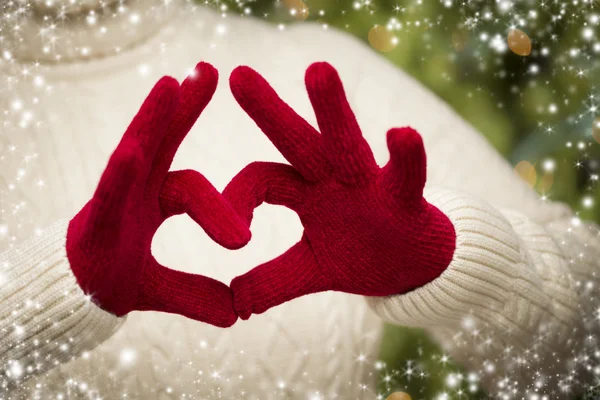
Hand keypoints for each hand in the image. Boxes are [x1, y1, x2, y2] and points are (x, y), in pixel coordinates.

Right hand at [67, 62, 249, 326]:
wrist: (75, 293)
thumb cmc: (119, 277)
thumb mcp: (163, 288)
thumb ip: (196, 294)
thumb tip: (235, 315)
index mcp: (157, 199)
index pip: (191, 187)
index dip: (219, 210)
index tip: (245, 241)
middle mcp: (136, 190)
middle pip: (163, 142)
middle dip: (183, 107)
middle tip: (208, 71)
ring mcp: (113, 199)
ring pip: (133, 152)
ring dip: (153, 119)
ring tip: (171, 85)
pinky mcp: (92, 221)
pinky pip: (108, 193)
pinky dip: (121, 175)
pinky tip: (132, 152)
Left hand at [225, 62, 455, 319]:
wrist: (412, 265)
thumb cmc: (358, 256)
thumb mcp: (310, 271)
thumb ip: (273, 282)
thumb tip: (234, 306)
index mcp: (304, 192)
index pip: (262, 179)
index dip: (237, 200)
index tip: (233, 239)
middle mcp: (332, 179)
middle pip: (297, 141)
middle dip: (269, 111)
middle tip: (239, 75)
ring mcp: (369, 185)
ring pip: (348, 144)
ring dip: (333, 111)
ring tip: (317, 71)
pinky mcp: (406, 200)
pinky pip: (406, 176)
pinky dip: (406, 157)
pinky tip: (400, 133)